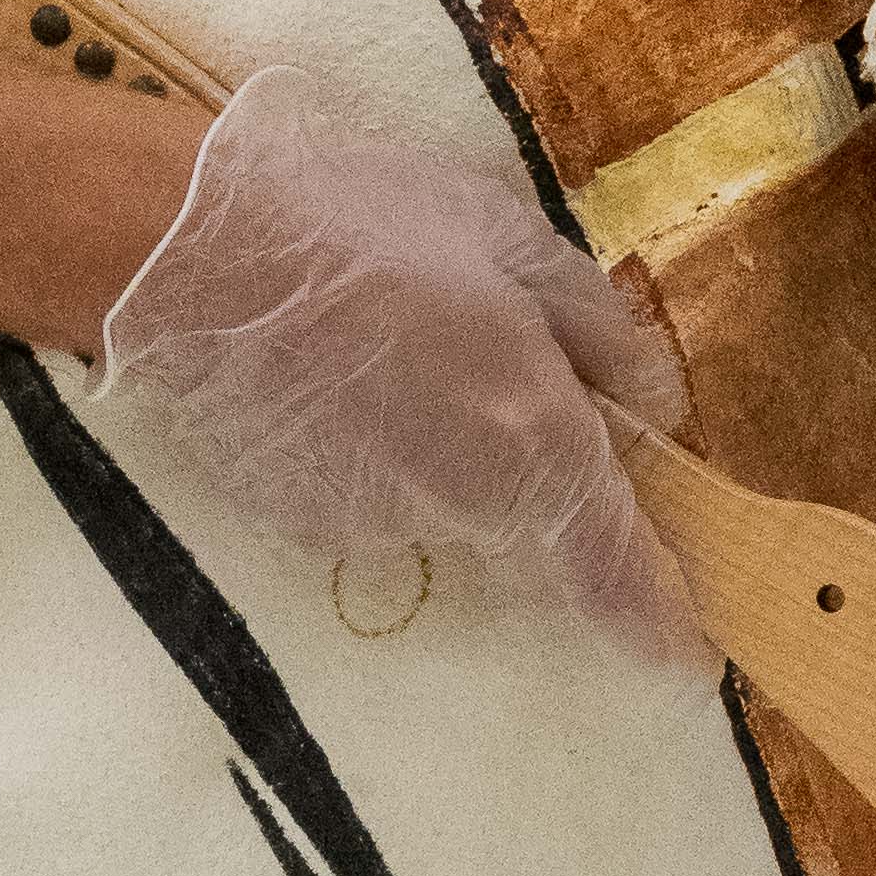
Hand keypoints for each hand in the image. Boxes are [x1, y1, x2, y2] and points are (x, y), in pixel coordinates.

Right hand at [96, 69, 697, 658]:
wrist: (187, 254)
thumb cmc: (361, 220)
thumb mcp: (509, 237)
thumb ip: (596, 330)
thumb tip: (650, 401)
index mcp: (534, 435)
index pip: (614, 566)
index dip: (658, 617)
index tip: (688, 654)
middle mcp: (464, 504)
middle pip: (532, 526)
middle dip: (531, 469)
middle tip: (486, 363)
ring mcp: (378, 525)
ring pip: (448, 508)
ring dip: (444, 450)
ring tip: (391, 346)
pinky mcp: (304, 527)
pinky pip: (374, 502)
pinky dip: (373, 454)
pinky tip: (330, 378)